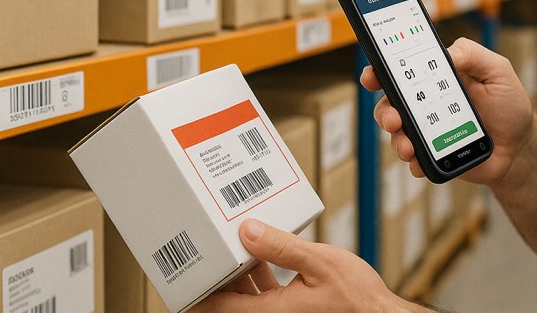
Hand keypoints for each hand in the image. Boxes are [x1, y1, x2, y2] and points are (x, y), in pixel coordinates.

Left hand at [191, 219, 426, 311]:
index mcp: (271, 312)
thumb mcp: (319, 263)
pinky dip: (258, 276)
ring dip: (237, 274)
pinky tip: (262, 252)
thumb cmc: (356, 299)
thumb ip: (281, 248)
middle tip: (203, 249)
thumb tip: (247, 231)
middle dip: (216, 276)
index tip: (181, 275)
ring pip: (246, 296)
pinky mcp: (293, 309)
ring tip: (230, 244)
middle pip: (229, 301)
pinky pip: (263, 294)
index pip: (220, 306)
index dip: (196, 292)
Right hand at [361, 37, 536, 186]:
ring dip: (397, 139)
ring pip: (397, 133)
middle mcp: (426, 102)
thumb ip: (473, 55)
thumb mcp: (498, 71)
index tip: (372, 76)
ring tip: (409, 146)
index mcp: (438, 77)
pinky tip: (420, 162)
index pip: (402, 69)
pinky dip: (413, 161)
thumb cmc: (509, 105)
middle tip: (394, 118)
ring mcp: (427, 129)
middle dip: (385, 110)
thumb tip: (447, 53)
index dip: (381, 70)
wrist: (520, 148)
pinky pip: (413, 159)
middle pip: (390, 102)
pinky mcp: (432, 154)